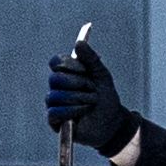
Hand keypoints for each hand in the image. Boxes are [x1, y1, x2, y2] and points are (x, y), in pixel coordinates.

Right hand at [42, 35, 137, 159]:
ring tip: (92, 103)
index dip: (68, 64)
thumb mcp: (101, 76)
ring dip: (78, 99)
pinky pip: (54, 112)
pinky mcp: (54, 121)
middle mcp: (57, 87)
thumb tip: (79, 42)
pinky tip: (83, 112)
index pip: (56, 62)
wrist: (111, 122)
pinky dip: (71, 111)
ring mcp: (54, 104)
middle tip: (93, 89)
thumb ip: (91, 59)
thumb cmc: (105, 98)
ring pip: (55, 96)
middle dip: (78, 83)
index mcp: (66, 73)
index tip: (84, 69)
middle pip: (55, 79)